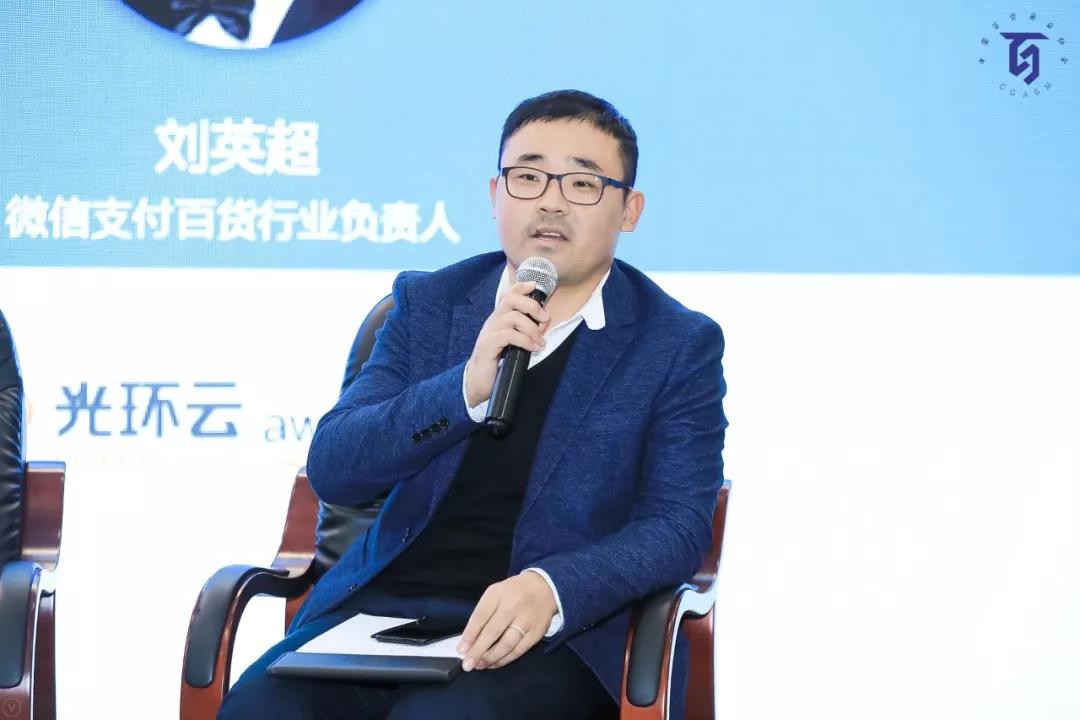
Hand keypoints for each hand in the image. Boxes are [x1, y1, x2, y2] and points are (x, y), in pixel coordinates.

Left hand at [457, 571, 556, 670]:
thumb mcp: (495, 594)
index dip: (470, 635)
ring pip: (507, 644)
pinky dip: (505, 660)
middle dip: (478, 650)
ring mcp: (526, 620)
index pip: (481, 616)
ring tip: (479, 665)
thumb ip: (482, 614)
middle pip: (493, 631)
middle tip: (467, 664)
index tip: (461, 650)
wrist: (544, 587)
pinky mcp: (536, 633)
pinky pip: (518, 650)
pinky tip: (494, 663)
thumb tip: (469, 640)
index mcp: (498, 594)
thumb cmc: (512, 593)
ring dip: (491, 658)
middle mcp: (513, 606)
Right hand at [465, 281, 550, 407]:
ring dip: (532, 329)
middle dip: (532, 306)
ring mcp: (489, 332)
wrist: (477, 381)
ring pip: (513, 317)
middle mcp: (492, 321)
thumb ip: (524, 331)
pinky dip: (526, 340)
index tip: (535, 286)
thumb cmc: (497, 362)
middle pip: (511, 300)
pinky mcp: (488, 344)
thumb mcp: (513, 343)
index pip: (508, 295)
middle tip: (545, 319)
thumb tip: (543, 323)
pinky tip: (533, 349)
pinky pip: (510, 335)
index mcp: (498, 319)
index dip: (521, 287)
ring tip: (540, 342)